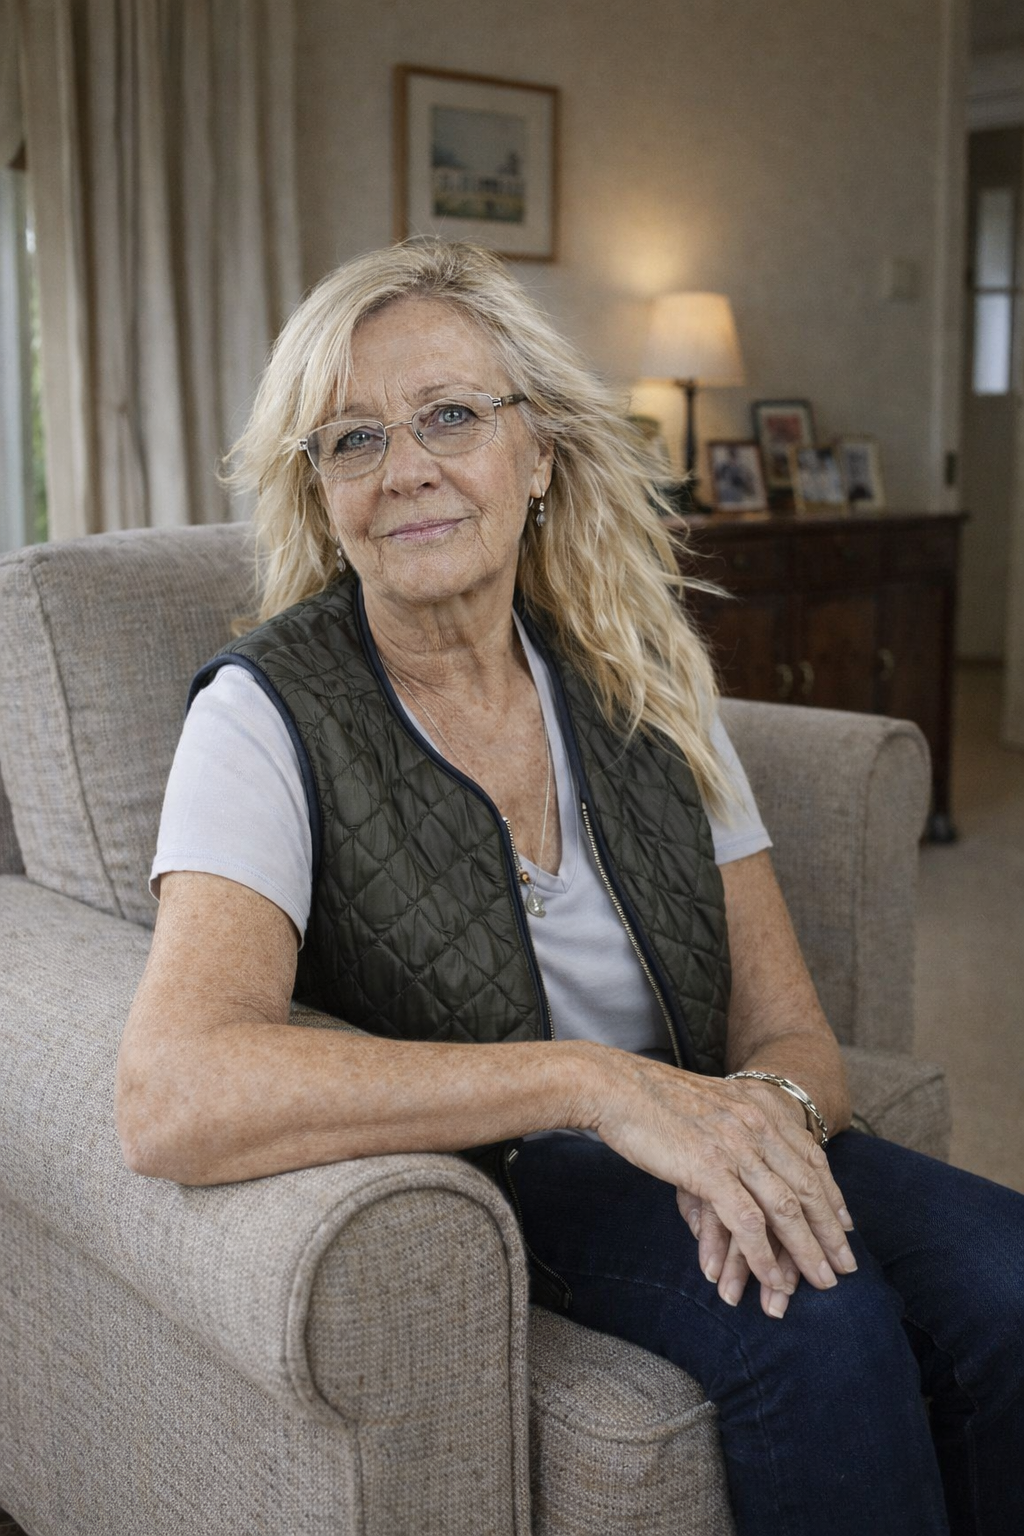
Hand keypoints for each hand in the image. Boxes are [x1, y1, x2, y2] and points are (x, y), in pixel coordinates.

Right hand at [589, 1054, 855, 1301]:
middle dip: (830, 1231)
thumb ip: (731, 1129)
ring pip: (785, 1208)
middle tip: (847, 1266)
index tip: (846, 1225)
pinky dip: (763, 1256)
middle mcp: (756, 1124)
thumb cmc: (651, 1099)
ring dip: (806, 1251)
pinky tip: (770, 1280)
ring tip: (821, 1282)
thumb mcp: (708, 1105)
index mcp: (758, 1106)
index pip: (811, 1156)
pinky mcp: (709, 1169)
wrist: (615, 1086)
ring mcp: (735, 1146)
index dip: (832, 1194)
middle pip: (807, 1185)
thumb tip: (738, 1166)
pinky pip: (747, 1222)